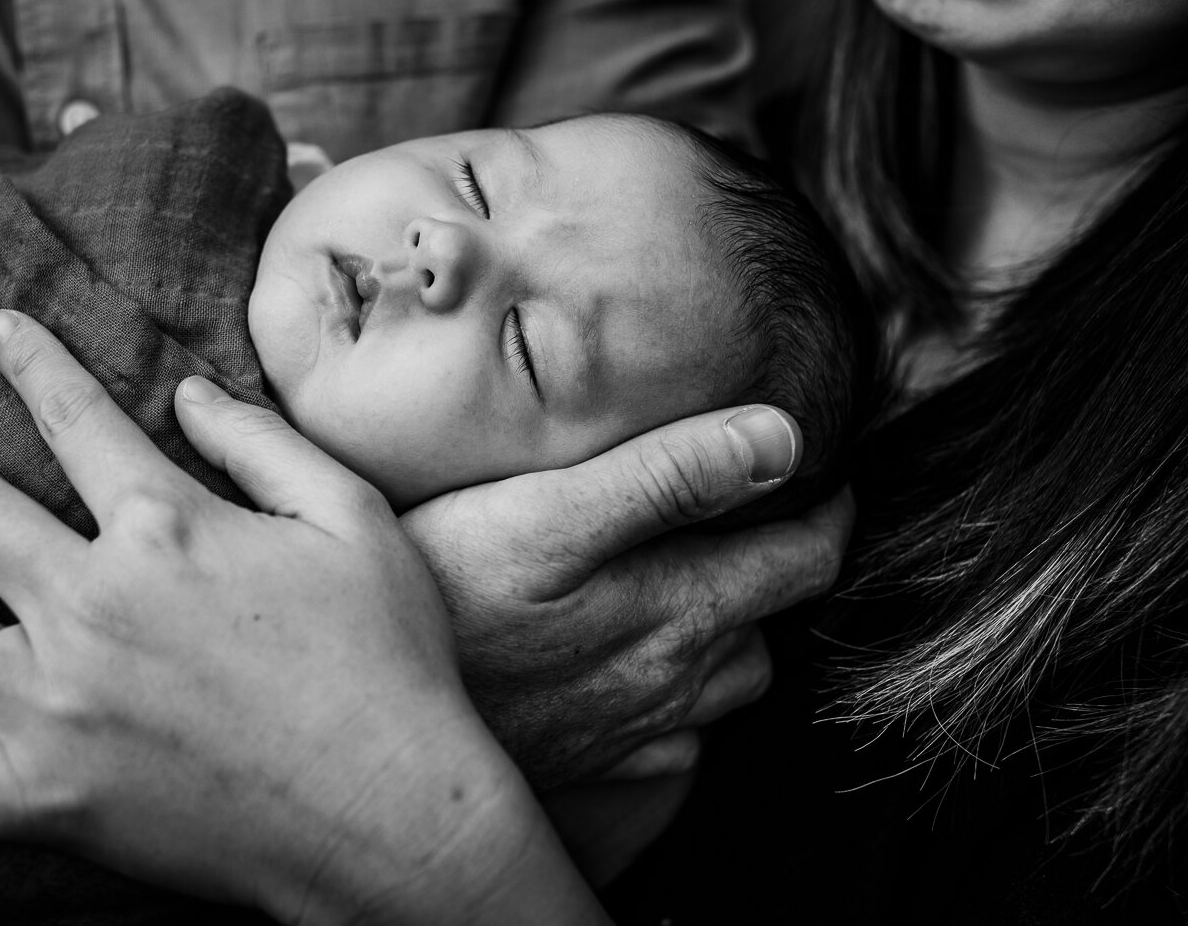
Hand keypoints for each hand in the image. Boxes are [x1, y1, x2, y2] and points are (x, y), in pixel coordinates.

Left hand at [0, 311, 602, 924]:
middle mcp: (88, 601)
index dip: (34, 365)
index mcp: (164, 526)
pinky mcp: (45, 796)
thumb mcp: (351, 518)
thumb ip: (260, 443)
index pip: (78, 420)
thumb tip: (186, 390)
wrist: (394, 813)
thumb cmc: (389, 660)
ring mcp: (55, 702)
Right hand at [402, 409, 852, 787]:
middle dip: (780, 563)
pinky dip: (682, 696)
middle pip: (772, 622)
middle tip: (754, 510)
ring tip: (697, 576)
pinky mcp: (590, 757)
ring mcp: (633, 726)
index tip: (822, 468)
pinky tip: (639, 657)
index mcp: (680, 607)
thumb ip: (666, 475)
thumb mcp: (546, 512)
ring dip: (732, 629)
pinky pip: (676, 736)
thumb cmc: (446, 594)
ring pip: (728, 682)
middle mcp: (672, 677)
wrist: (370, 710)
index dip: (827, 508)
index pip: (806, 560)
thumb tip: (780, 441)